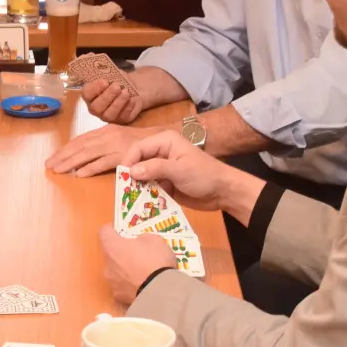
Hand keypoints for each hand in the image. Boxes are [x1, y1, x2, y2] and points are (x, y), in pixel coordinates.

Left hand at [46, 124, 160, 176]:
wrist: (160, 140)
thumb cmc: (137, 143)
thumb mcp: (117, 139)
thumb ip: (101, 144)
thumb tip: (83, 156)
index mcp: (104, 131)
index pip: (79, 140)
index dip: (65, 149)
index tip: (53, 158)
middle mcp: (106, 136)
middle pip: (79, 146)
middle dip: (63, 156)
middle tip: (49, 165)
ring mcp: (114, 145)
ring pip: (87, 153)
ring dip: (71, 162)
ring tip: (58, 170)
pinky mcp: (122, 156)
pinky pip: (103, 162)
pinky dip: (90, 168)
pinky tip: (79, 174)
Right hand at [82, 76, 145, 123]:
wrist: (131, 88)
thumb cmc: (117, 80)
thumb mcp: (113, 73)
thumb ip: (109, 74)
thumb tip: (110, 75)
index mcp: (90, 95)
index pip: (87, 94)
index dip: (95, 88)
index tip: (105, 81)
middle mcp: (96, 108)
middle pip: (96, 107)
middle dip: (107, 96)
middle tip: (117, 86)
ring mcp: (108, 116)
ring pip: (109, 115)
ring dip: (118, 103)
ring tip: (126, 92)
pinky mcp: (121, 120)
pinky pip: (123, 117)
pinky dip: (128, 107)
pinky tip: (133, 99)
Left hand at [99, 226, 177, 305]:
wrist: (161, 292)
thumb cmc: (156, 260)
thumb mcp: (154, 240)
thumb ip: (141, 240)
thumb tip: (139, 245)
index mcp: (113, 246)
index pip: (104, 232)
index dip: (111, 230)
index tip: (119, 232)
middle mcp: (107, 264)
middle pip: (110, 255)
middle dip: (122, 254)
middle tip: (138, 256)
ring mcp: (112, 283)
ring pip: (116, 273)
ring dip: (125, 271)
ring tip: (143, 274)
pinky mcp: (119, 298)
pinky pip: (123, 288)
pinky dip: (130, 286)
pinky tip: (143, 287)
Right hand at [122, 130, 243, 212]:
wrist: (223, 192)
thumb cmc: (204, 175)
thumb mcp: (179, 170)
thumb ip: (155, 168)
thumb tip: (131, 171)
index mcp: (165, 142)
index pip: (139, 148)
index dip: (129, 161)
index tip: (123, 177)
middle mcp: (161, 153)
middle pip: (138, 162)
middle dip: (131, 176)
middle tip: (125, 191)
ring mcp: (163, 169)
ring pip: (142, 176)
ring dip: (138, 187)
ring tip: (132, 200)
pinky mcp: (165, 183)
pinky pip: (150, 188)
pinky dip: (146, 195)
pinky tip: (142, 204)